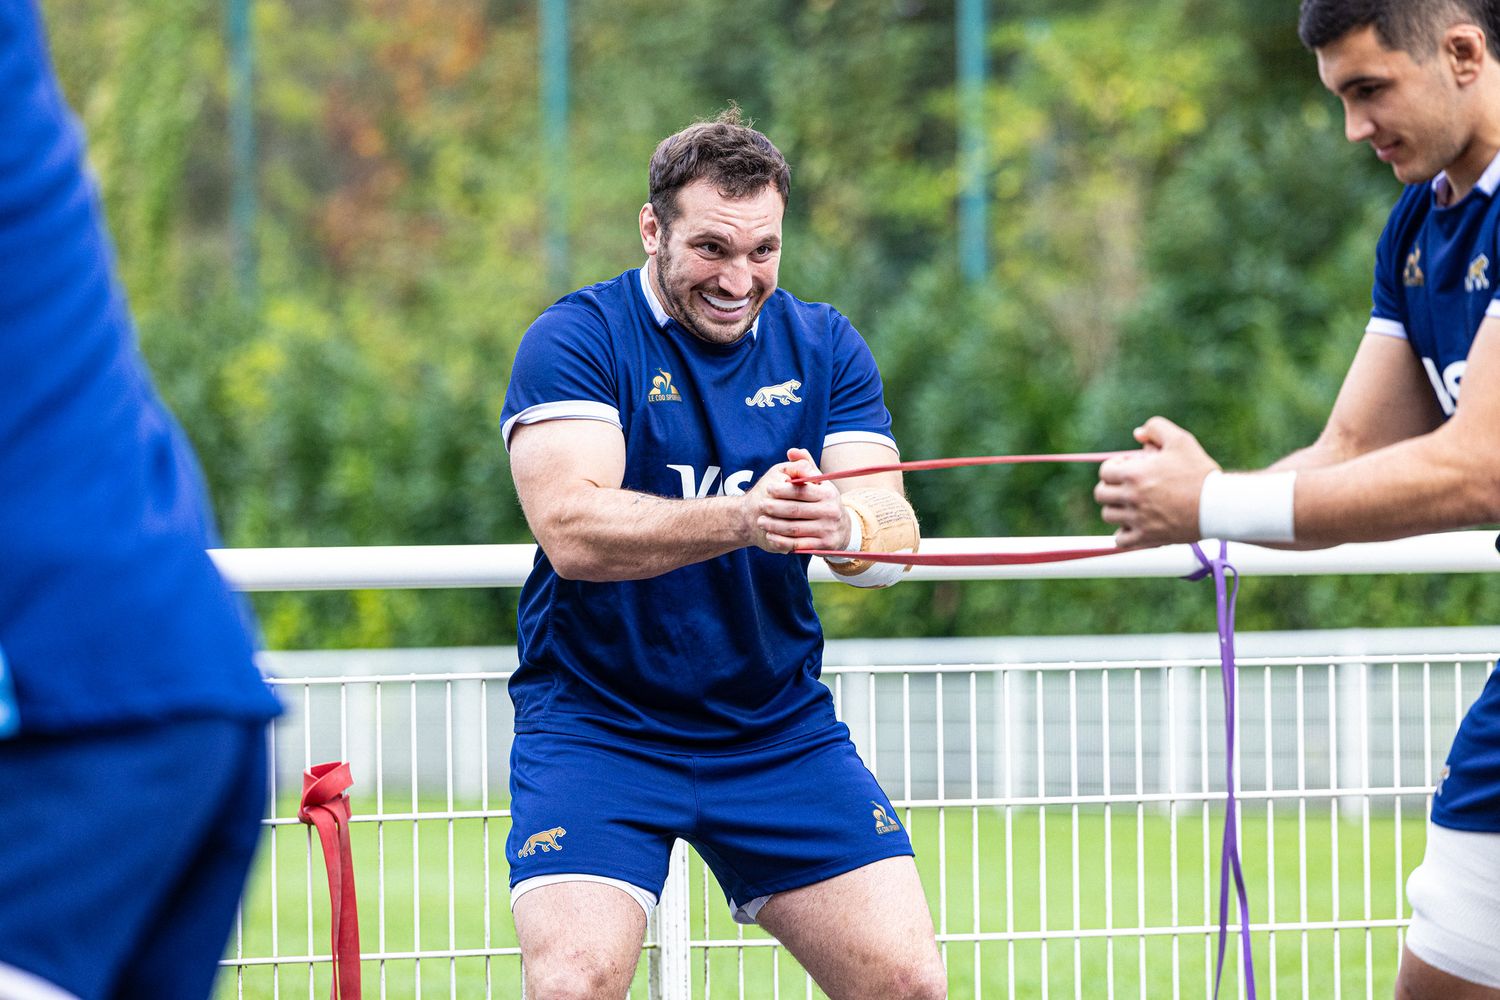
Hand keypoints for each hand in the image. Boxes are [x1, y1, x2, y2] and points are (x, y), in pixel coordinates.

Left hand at [742, 448, 848, 553]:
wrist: (843, 529)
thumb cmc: (824, 501)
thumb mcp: (820, 483)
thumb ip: (805, 466)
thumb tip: (792, 451)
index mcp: (829, 493)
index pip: (802, 490)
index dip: (783, 489)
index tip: (768, 488)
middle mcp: (831, 511)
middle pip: (796, 510)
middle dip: (775, 508)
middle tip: (761, 505)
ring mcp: (828, 530)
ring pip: (795, 528)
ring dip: (775, 525)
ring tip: (761, 521)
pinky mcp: (824, 546)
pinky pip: (798, 544)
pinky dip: (782, 541)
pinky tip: (770, 536)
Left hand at [1095, 417, 1220, 548]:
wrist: (1219, 506)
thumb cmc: (1200, 472)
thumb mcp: (1181, 440)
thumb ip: (1157, 428)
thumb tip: (1138, 434)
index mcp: (1135, 474)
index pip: (1105, 472)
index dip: (1114, 467)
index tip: (1128, 468)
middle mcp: (1132, 497)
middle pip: (1101, 494)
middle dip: (1111, 487)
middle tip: (1127, 486)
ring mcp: (1138, 519)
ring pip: (1108, 515)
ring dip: (1116, 508)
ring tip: (1133, 504)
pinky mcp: (1147, 538)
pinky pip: (1120, 540)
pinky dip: (1122, 533)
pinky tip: (1134, 525)